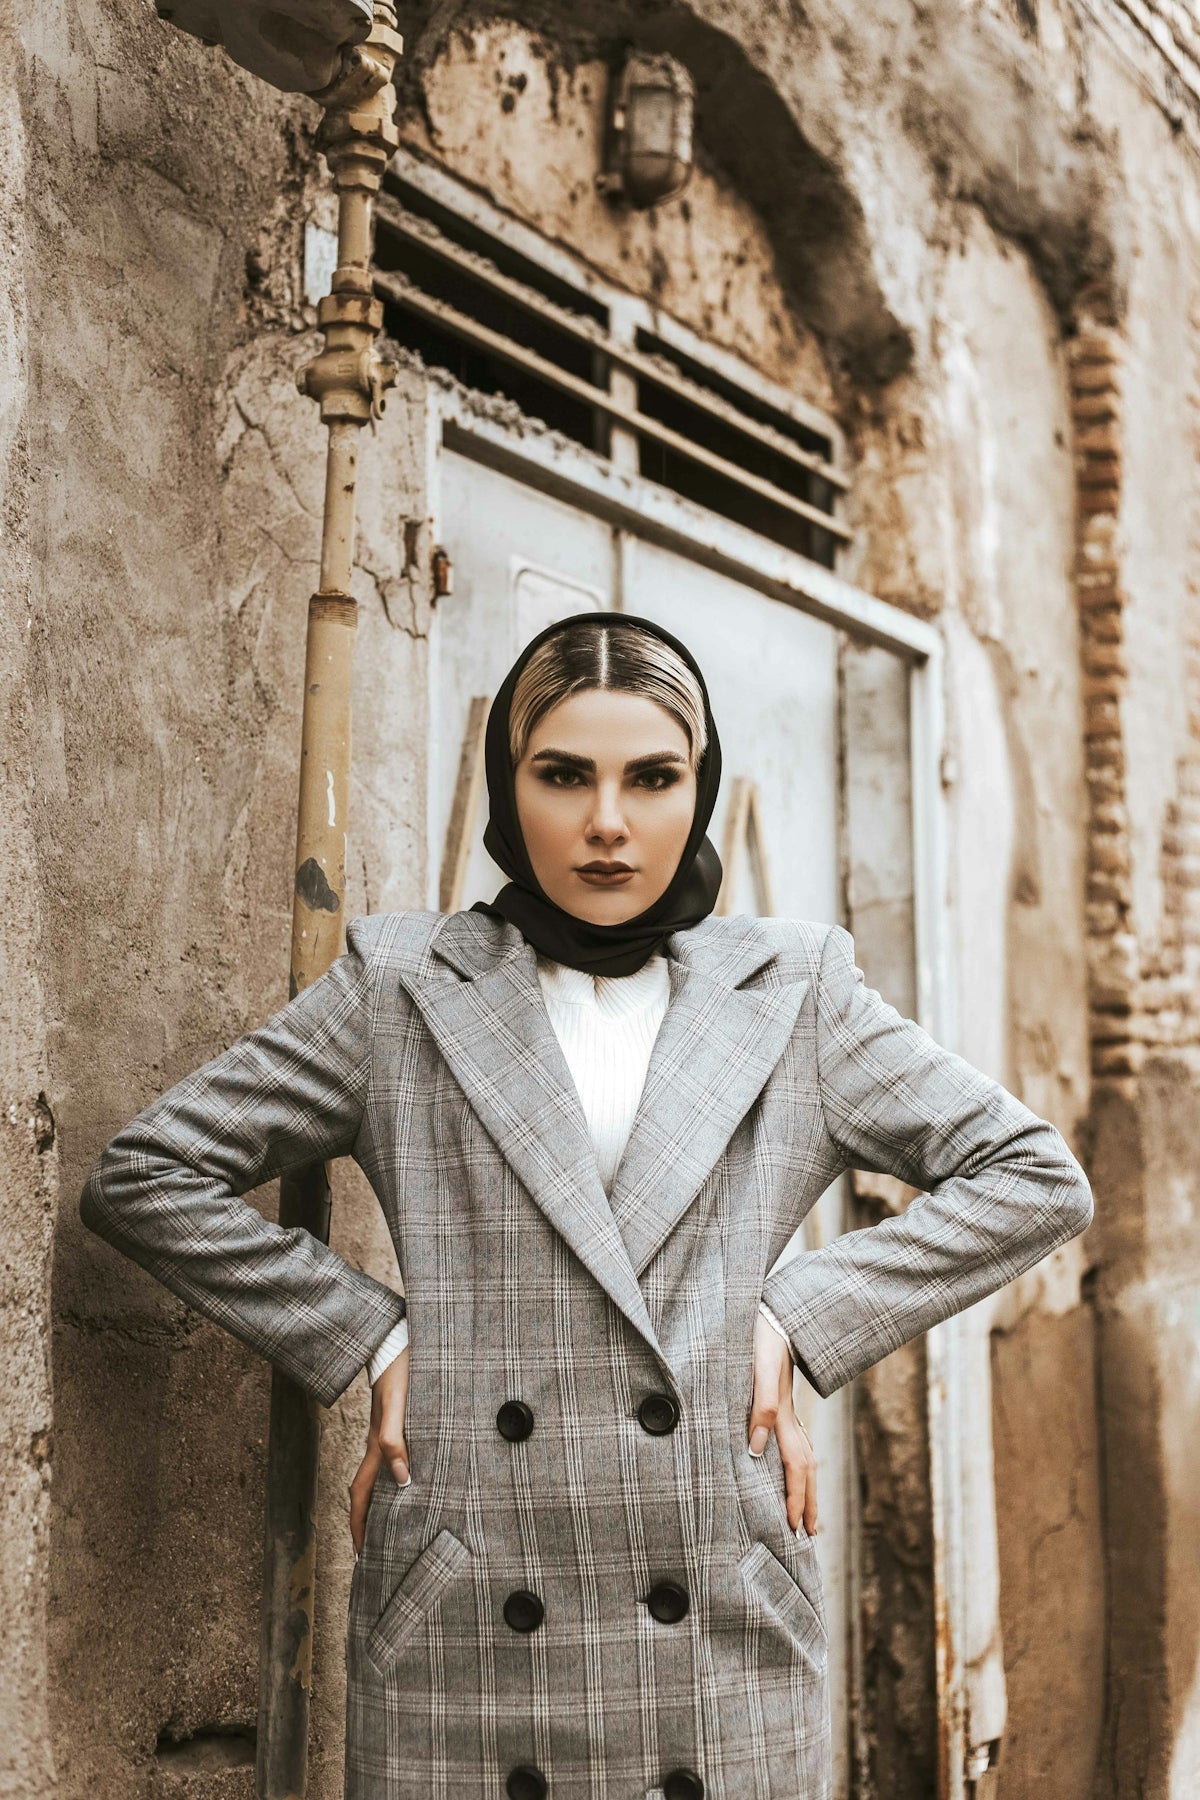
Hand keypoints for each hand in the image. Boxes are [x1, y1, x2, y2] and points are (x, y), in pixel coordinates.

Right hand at [349, 1346, 410, 1554]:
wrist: (396, 1341)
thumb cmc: (400, 1370)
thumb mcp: (398, 1405)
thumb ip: (394, 1439)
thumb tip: (403, 1478)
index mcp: (375, 1446)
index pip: (361, 1495)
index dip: (359, 1525)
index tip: (361, 1554)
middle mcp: (377, 1444)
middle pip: (366, 1491)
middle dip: (367, 1523)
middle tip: (374, 1552)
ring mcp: (384, 1434)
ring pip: (378, 1476)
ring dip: (380, 1503)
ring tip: (391, 1526)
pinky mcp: (396, 1422)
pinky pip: (391, 1459)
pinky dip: (395, 1478)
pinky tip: (409, 1480)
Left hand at [748, 1309, 817, 1534]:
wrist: (774, 1312)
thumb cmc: (761, 1338)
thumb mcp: (758, 1368)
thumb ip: (760, 1406)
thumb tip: (757, 1449)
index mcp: (783, 1415)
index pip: (795, 1467)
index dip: (795, 1498)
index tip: (794, 1528)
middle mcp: (789, 1417)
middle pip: (807, 1468)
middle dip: (808, 1503)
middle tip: (809, 1535)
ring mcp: (788, 1410)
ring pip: (805, 1457)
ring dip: (808, 1488)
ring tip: (808, 1513)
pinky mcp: (781, 1401)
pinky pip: (796, 1443)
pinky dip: (800, 1466)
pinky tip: (794, 1470)